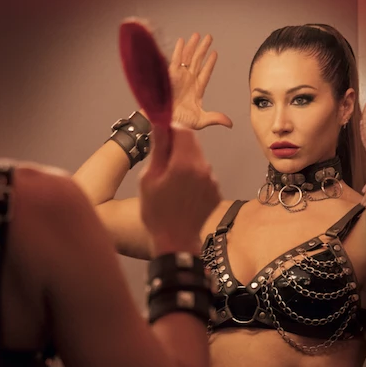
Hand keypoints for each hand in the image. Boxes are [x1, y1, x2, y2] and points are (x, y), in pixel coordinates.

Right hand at [139, 124, 220, 254]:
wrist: (176, 241)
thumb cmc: (157, 213)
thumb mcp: (149, 179)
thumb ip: (159, 149)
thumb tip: (160, 125)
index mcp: (185, 164)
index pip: (183, 130)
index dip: (171, 129)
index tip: (162, 136)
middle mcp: (203, 169)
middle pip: (193, 144)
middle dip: (179, 146)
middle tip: (164, 162)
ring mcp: (212, 181)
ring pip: (199, 160)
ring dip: (186, 163)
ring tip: (172, 183)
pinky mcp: (216, 191)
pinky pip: (204, 175)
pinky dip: (194, 178)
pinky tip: (182, 193)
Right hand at [168, 33, 232, 130]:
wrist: (165, 122)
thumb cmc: (180, 123)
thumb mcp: (201, 120)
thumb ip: (215, 118)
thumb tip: (230, 123)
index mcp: (197, 90)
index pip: (206, 73)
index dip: (210, 63)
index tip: (215, 53)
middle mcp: (188, 81)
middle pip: (198, 61)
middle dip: (203, 49)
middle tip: (209, 37)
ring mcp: (180, 77)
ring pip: (188, 58)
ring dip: (193, 46)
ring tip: (198, 35)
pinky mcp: (170, 75)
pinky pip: (175, 60)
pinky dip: (179, 50)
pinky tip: (182, 41)